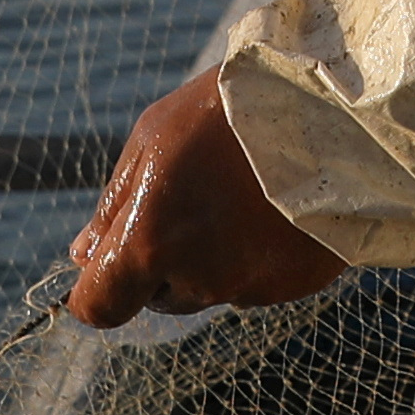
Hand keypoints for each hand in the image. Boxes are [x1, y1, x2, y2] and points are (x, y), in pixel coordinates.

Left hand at [67, 73, 345, 324]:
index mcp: (151, 242)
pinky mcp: (294, 285)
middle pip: (159, 295)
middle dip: (161, 261)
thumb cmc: (228, 112)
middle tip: (192, 196)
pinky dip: (257, 253)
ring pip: (210, 288)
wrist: (331, 108)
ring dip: (212, 255)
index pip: (99, 306)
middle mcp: (199, 278)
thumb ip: (113, 206)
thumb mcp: (152, 140)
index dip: (95, 290)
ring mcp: (251, 287)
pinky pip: (258, 281)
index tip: (104, 264)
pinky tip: (274, 204)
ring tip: (242, 189)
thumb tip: (83, 256)